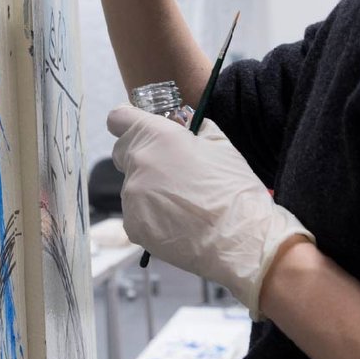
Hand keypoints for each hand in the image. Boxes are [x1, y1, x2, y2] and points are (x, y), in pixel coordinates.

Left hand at [107, 105, 314, 318]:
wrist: (241, 240)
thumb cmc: (235, 190)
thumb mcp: (221, 146)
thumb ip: (195, 129)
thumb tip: (185, 124)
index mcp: (157, 136)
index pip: (118, 118)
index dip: (127, 121)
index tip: (138, 129)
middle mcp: (139, 162)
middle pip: (123, 152)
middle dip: (142, 157)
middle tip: (171, 172)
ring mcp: (132, 195)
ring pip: (131, 186)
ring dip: (149, 190)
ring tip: (182, 204)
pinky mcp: (132, 224)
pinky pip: (135, 214)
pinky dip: (151, 217)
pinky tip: (177, 223)